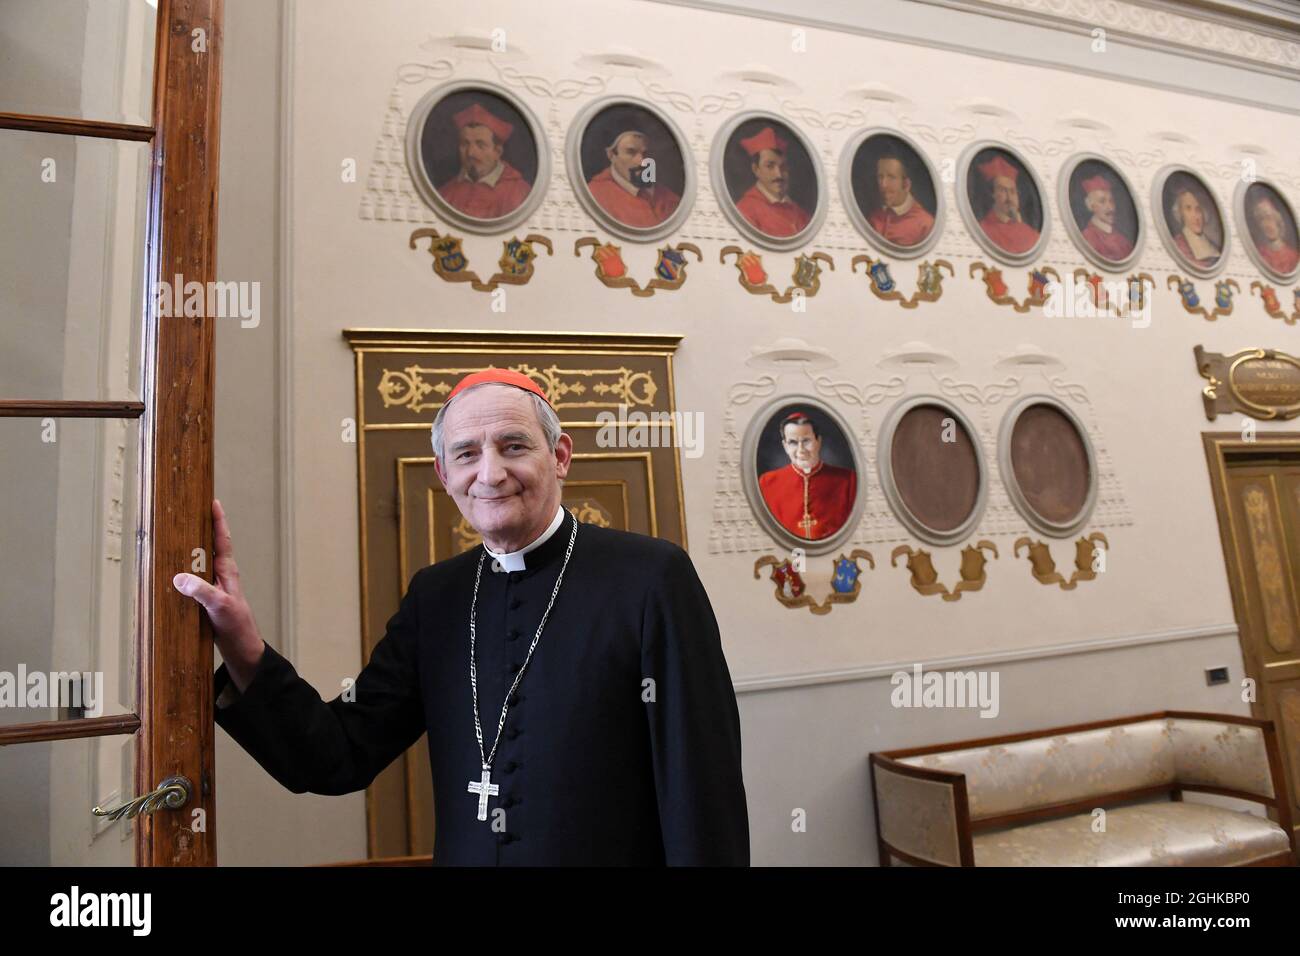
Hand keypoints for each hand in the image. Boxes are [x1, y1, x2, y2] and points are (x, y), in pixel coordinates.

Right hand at [174, 499, 265, 691]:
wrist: (241, 649)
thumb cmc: (236, 626)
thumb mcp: (219, 607)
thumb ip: (201, 592)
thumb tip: (179, 577)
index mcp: (227, 572)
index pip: (222, 540)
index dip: (218, 520)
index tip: (213, 501)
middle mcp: (220, 575)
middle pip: (208, 546)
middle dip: (200, 528)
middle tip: (186, 510)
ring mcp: (213, 586)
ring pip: (198, 562)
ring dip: (187, 548)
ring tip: (173, 533)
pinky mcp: (205, 598)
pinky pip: (191, 579)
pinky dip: (181, 571)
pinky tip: (168, 570)